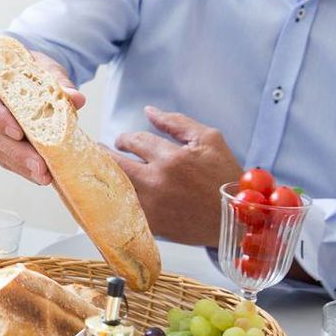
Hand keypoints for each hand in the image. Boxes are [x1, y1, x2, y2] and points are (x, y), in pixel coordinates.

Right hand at [0, 51, 83, 184]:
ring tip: (43, 176)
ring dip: (20, 165)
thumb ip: (55, 80)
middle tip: (40, 166)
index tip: (19, 133)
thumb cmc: (17, 68)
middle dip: (16, 152)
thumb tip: (76, 98)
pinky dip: (19, 167)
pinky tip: (37, 175)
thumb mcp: (37, 65)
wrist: (3, 74)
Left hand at [112, 107, 243, 244]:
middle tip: (98, 152)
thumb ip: (176, 122)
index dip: (124, 139)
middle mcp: (157, 181)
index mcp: (172, 157)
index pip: (133, 141)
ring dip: (105, 176)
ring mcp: (151, 205)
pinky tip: (111, 194)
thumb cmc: (223, 175)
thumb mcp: (209, 140)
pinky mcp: (150, 224)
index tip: (123, 142)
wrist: (236, 217)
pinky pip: (122, 208)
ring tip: (99, 170)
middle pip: (114, 163)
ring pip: (114, 186)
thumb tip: (148, 111)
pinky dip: (114, 199)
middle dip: (104, 155)